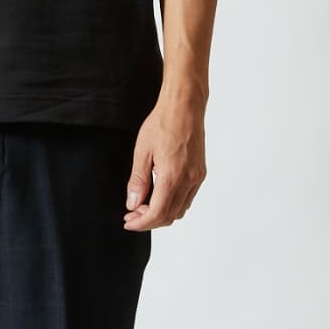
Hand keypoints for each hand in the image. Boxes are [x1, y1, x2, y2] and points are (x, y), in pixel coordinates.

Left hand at [122, 95, 206, 231]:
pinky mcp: (200, 172)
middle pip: (169, 216)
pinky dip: (173, 203)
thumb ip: (138, 180)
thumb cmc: (162, 123)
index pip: (157, 213)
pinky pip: (188, 198)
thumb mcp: (142, 150)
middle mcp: (188, 181)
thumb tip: (133, 204)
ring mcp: (197, 177)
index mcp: (172, 176)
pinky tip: (160, 195)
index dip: (141, 223)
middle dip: (149, 220)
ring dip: (162, 213)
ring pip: (180, 209)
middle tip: (132, 214)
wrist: (184, 106)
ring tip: (143, 205)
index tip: (128, 222)